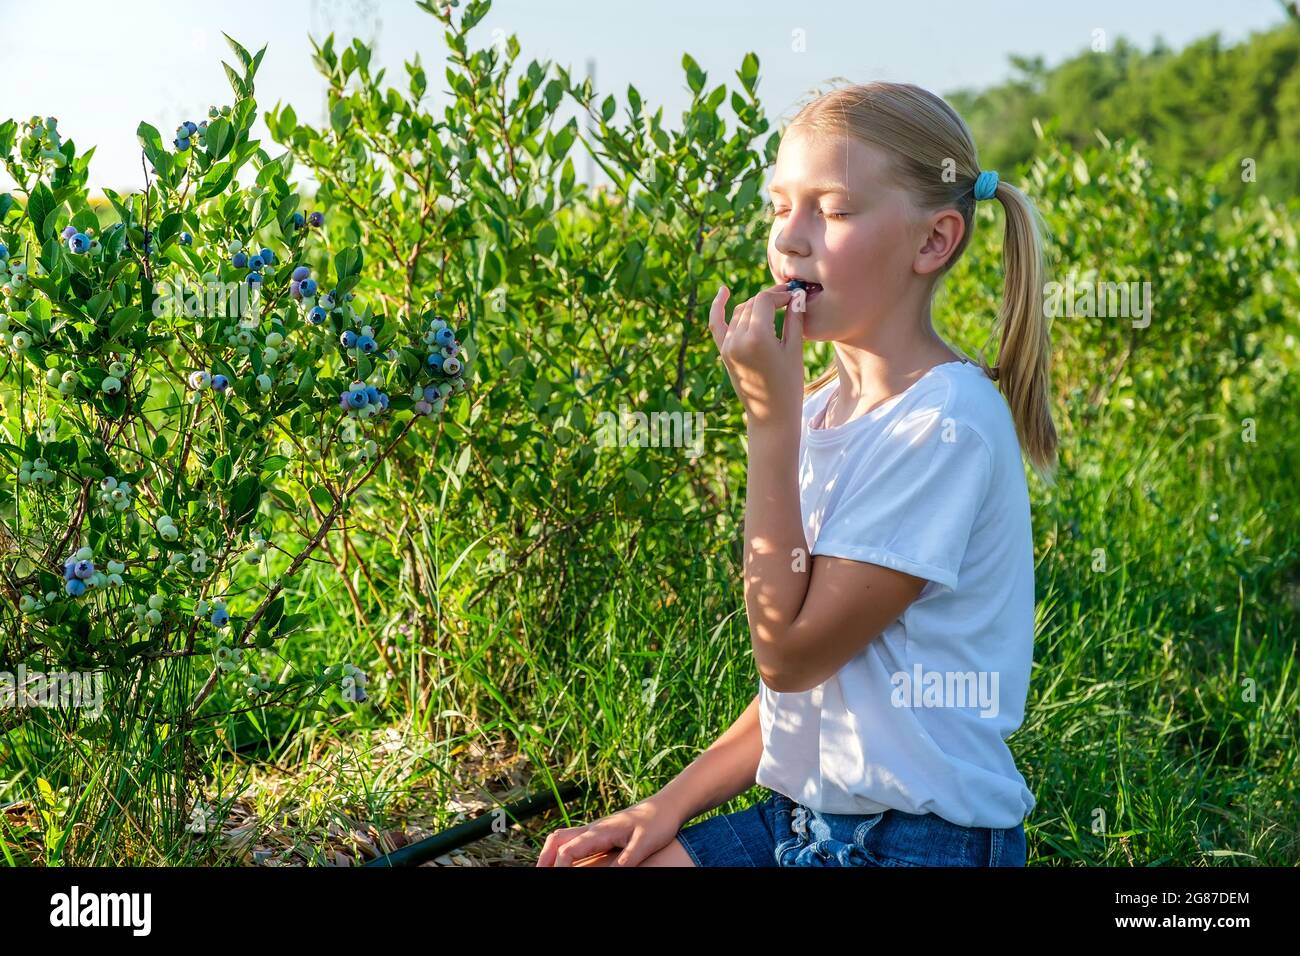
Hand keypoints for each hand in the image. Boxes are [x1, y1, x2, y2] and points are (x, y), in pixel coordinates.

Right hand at [534, 795, 684, 866]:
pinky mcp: (601, 833)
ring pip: (562, 837)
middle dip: (544, 858)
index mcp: (599, 831)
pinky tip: (565, 862)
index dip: (558, 866)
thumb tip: (614, 872)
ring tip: (545, 868)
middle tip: (538, 873)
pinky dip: (562, 851)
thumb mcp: (644, 843)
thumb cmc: (658, 823)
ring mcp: (595, 829)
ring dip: (550, 852)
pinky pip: (574, 840)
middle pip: (556, 839)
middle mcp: (593, 829)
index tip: (556, 877)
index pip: (567, 849)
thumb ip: (627, 859)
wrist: (666, 806)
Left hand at [708, 282, 804, 430]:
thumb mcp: (794, 350)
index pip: (765, 300)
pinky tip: (723, 291)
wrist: (771, 415)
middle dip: (770, 298)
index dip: (780, 294)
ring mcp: (727, 346)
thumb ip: (794, 319)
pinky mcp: (724, 353)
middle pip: (752, 304)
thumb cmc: (789, 385)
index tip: (795, 296)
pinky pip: (717, 324)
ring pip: (740, 312)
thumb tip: (797, 295)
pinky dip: (718, 307)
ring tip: (775, 306)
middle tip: (789, 299)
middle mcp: (738, 339)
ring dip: (756, 306)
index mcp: (757, 337)